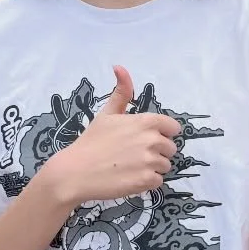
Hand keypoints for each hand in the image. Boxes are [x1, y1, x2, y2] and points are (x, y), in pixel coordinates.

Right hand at [43, 66, 180, 206]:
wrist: (75, 172)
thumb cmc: (91, 141)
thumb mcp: (106, 114)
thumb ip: (121, 92)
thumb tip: (119, 66)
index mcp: (145, 121)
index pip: (173, 127)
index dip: (162, 133)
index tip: (147, 139)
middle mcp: (151, 140)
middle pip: (170, 148)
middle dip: (156, 152)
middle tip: (133, 155)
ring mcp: (150, 161)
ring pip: (165, 165)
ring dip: (152, 168)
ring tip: (130, 167)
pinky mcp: (146, 181)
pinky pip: (158, 181)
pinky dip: (146, 182)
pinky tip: (129, 177)